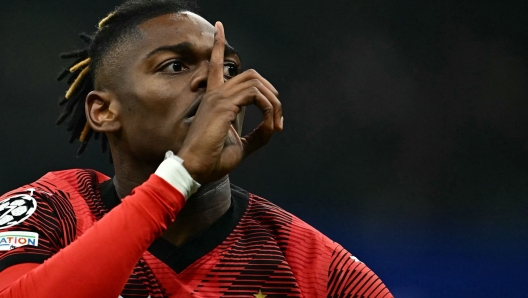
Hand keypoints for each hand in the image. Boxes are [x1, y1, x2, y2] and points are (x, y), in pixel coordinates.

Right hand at [177, 22, 282, 183]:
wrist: (196, 170)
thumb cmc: (212, 160)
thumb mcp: (241, 146)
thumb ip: (257, 134)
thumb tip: (272, 126)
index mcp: (214, 99)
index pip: (215, 65)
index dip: (217, 44)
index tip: (218, 26)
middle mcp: (215, 94)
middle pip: (250, 75)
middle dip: (270, 92)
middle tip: (278, 117)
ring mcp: (218, 97)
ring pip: (256, 83)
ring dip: (273, 104)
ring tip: (276, 124)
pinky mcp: (224, 105)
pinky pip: (256, 96)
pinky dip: (269, 110)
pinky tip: (270, 125)